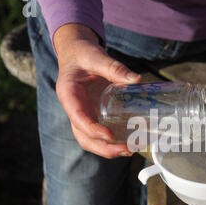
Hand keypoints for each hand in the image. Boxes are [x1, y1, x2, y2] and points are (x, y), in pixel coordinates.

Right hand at [54, 23, 141, 157]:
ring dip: (109, 149)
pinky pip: (99, 134)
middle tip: (127, 149)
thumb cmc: (83, 54)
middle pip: (83, 136)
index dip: (93, 130)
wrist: (77, 54)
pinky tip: (129, 142)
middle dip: (104, 147)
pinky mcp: (92, 116)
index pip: (78, 118)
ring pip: (90, 140)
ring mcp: (83, 115)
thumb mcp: (96, 56)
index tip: (110, 135)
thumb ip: (114, 67)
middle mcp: (73, 109)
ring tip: (130, 149)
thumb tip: (137, 79)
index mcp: (69, 94)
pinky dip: (112, 142)